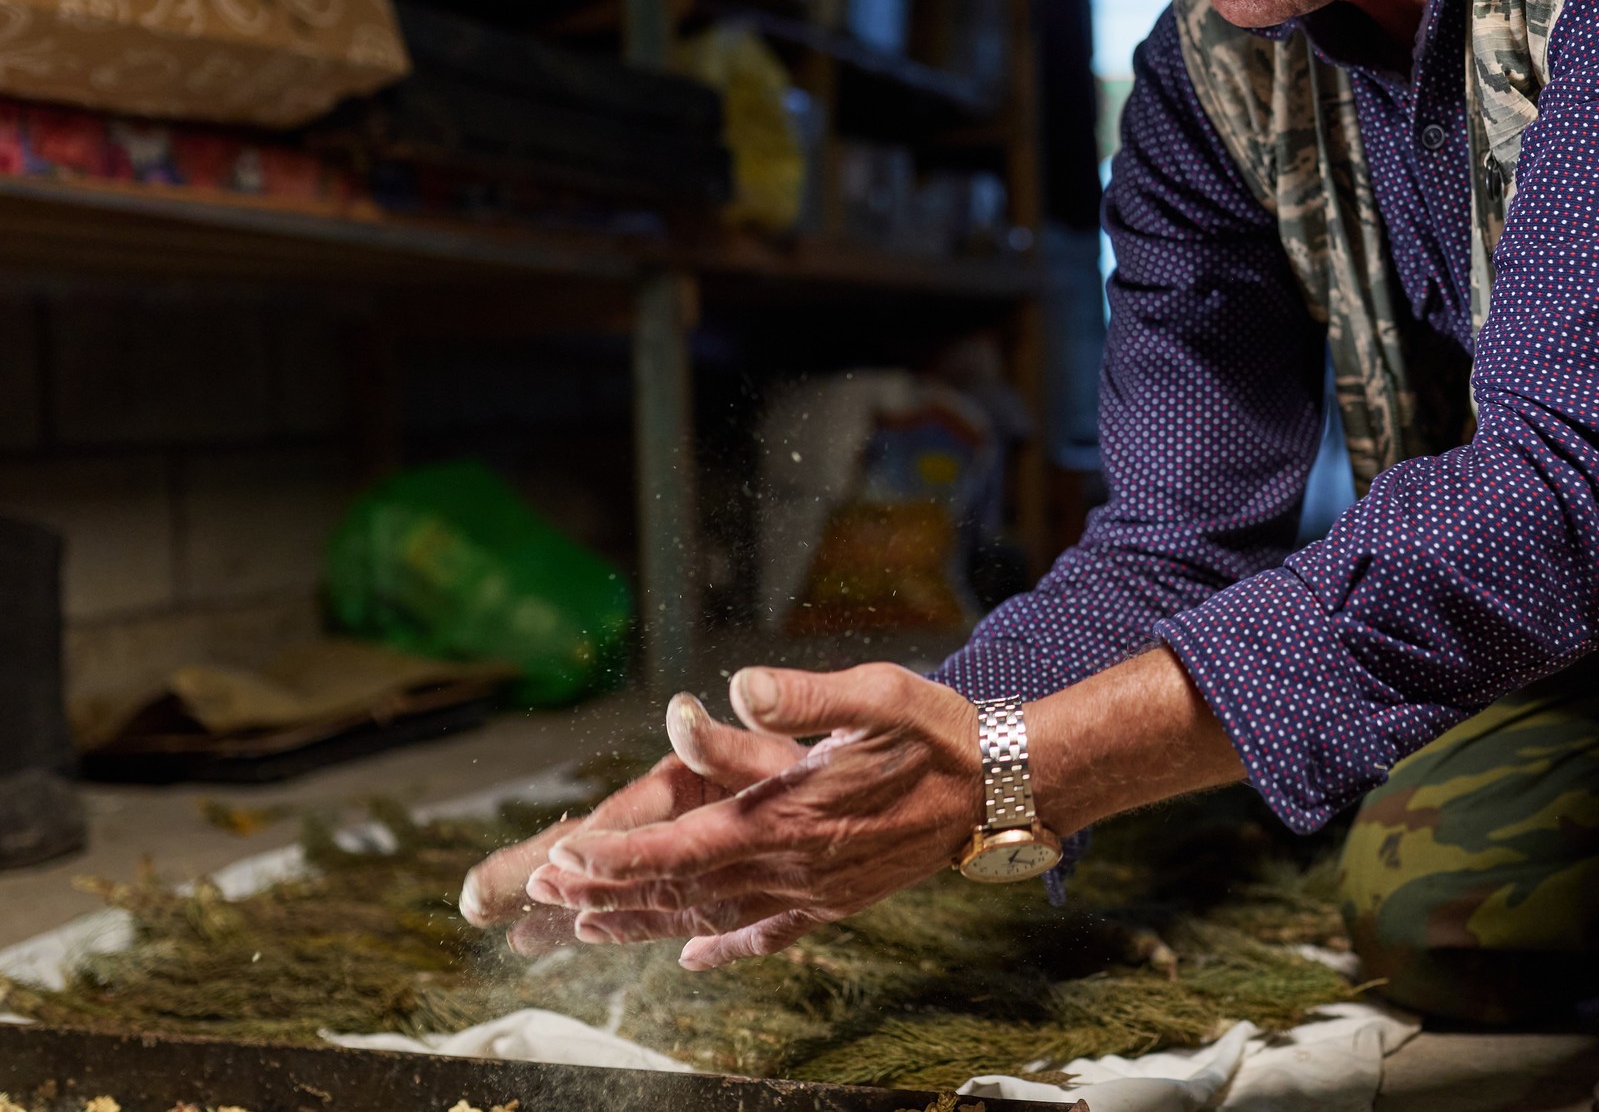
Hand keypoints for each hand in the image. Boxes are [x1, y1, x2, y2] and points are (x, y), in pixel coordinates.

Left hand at [526, 662, 979, 968]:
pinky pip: (768, 936)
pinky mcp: (839, 902)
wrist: (1006, 788)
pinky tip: (694, 960)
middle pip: (682, 890)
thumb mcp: (876, 693)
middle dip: (608, 893)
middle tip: (543, 894)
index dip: (617, 858)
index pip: (684, 848)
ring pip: (712, 918)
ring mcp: (816, 892)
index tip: (563, 858)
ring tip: (585, 927)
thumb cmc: (939, 732)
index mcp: (791, 815)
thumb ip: (802, 695)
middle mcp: (795, 866)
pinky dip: (724, 949)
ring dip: (645, 923)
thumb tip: (737, 686)